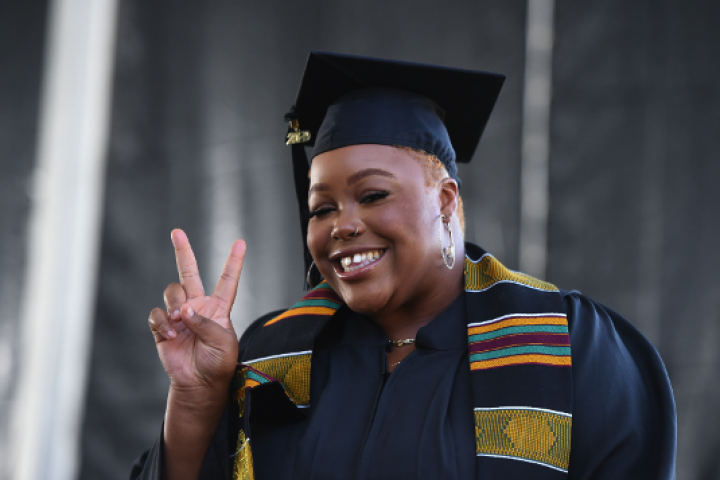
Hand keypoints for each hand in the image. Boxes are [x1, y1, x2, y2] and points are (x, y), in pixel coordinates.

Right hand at [148, 229, 244, 392]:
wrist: (198, 384)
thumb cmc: (218, 363)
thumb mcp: (223, 342)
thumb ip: (206, 323)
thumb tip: (185, 310)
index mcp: (218, 308)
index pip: (227, 280)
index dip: (234, 262)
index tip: (240, 242)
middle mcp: (198, 306)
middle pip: (189, 273)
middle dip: (183, 251)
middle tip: (177, 232)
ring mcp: (180, 315)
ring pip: (172, 293)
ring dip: (175, 304)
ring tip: (180, 321)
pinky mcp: (163, 327)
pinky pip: (157, 314)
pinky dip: (161, 322)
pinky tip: (169, 334)